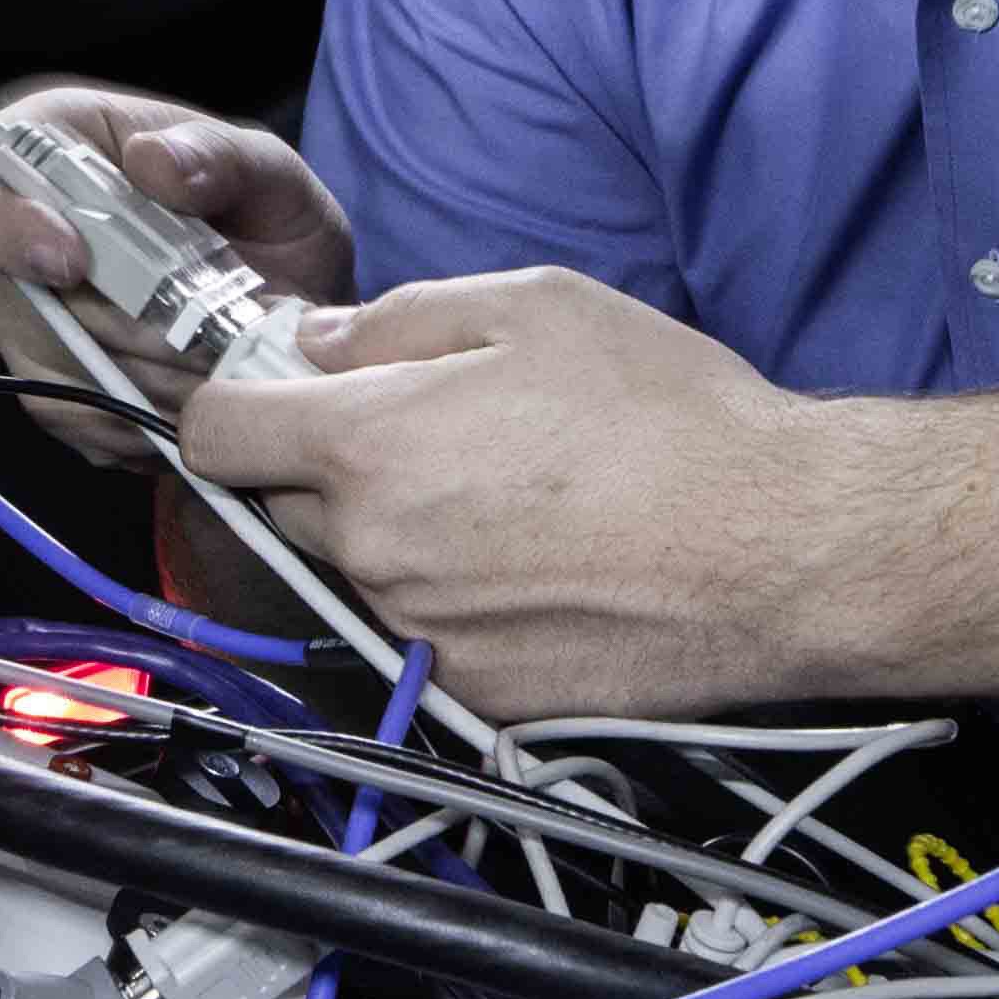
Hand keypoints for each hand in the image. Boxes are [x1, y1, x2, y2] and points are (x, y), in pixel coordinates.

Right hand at [0, 83, 355, 466]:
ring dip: (148, 376)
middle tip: (208, 326)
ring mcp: (27, 318)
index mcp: (50, 145)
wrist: (289, 294)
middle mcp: (17, 235)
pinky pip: (78, 419)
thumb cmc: (261, 212)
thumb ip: (218, 156)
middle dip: (124, 324)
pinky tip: (198, 395)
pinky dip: (145, 417)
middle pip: (19, 298)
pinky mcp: (53, 387)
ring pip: (54, 368)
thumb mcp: (267, 169)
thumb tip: (153, 162)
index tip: (72, 262)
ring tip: (219, 358)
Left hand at [177, 267, 867, 716]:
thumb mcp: (536, 304)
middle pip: (293, 506)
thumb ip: (401, 319)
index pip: (217, 434)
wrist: (781, 550)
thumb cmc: (669, 415)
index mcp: (369, 445)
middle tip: (440, 436)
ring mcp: (423, 633)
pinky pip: (431, 634)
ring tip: (518, 500)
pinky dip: (464, 601)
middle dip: (339, 469)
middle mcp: (375, 550)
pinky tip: (546, 563)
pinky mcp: (479, 694)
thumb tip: (321, 345)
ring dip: (407, 534)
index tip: (279, 396)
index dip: (239, 404)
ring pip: (367, 571)